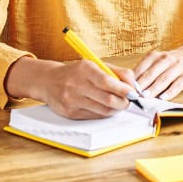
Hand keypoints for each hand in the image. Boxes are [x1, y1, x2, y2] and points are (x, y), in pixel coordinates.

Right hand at [5, 57, 136, 119]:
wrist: (48, 81)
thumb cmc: (76, 72)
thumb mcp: (94, 64)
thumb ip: (116, 72)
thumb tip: (133, 84)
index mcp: (84, 69)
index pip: (107, 82)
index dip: (123, 89)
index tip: (133, 92)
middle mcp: (76, 85)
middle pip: (107, 99)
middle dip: (123, 102)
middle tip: (129, 101)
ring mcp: (72, 100)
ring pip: (103, 110)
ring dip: (115, 109)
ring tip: (119, 104)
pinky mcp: (70, 112)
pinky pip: (94, 116)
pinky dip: (104, 113)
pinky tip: (105, 107)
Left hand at [132, 48, 182, 101]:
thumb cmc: (174, 61)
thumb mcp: (159, 61)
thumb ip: (147, 70)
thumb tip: (130, 85)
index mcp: (156, 56)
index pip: (141, 68)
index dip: (133, 79)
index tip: (125, 89)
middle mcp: (166, 59)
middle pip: (151, 73)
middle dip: (141, 85)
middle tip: (132, 95)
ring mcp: (178, 66)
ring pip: (163, 79)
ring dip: (153, 89)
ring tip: (145, 97)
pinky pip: (178, 84)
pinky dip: (170, 92)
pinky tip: (163, 98)